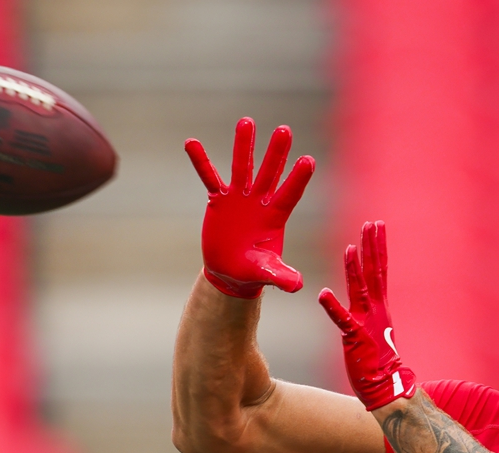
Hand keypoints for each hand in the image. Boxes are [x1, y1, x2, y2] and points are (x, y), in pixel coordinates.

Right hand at [185, 117, 314, 297]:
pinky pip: (208, 177)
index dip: (298, 179)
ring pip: (242, 166)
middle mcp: (260, 202)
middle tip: (285, 130)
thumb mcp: (267, 274)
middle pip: (270, 173)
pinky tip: (190, 142)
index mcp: (276, 217)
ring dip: (244, 145)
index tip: (308, 160)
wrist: (231, 271)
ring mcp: (240, 198)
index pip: (290, 194)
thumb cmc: (253, 271)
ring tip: (247, 121)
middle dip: (276, 153)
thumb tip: (298, 285)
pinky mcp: (219, 200)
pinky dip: (200, 161)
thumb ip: (282, 277)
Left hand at [319, 221, 416, 410]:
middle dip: (373, 246)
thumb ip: (367, 312)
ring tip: (350, 247)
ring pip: (361, 289)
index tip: (376, 226)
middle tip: (372, 223)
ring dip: (355, 269)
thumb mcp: (372, 329)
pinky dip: (333, 307)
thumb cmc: (377, 361)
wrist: (386, 386)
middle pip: (375, 272)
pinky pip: (343, 320)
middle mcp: (376, 309)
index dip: (377, 247)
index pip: (379, 270)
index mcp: (379, 306)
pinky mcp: (356, 338)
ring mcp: (367, 322)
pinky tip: (323, 294)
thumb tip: (363, 299)